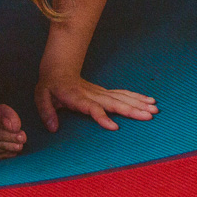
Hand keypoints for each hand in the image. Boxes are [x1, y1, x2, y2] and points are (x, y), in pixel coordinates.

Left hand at [35, 71, 158, 131]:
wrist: (58, 69)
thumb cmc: (50, 86)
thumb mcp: (41, 97)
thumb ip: (46, 112)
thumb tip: (52, 128)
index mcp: (76, 97)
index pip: (91, 108)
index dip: (102, 117)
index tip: (114, 127)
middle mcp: (92, 94)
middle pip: (113, 103)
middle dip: (131, 110)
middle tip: (149, 116)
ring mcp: (100, 92)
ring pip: (121, 97)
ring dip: (139, 103)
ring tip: (155, 109)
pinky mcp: (105, 92)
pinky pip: (123, 94)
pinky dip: (137, 97)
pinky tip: (150, 101)